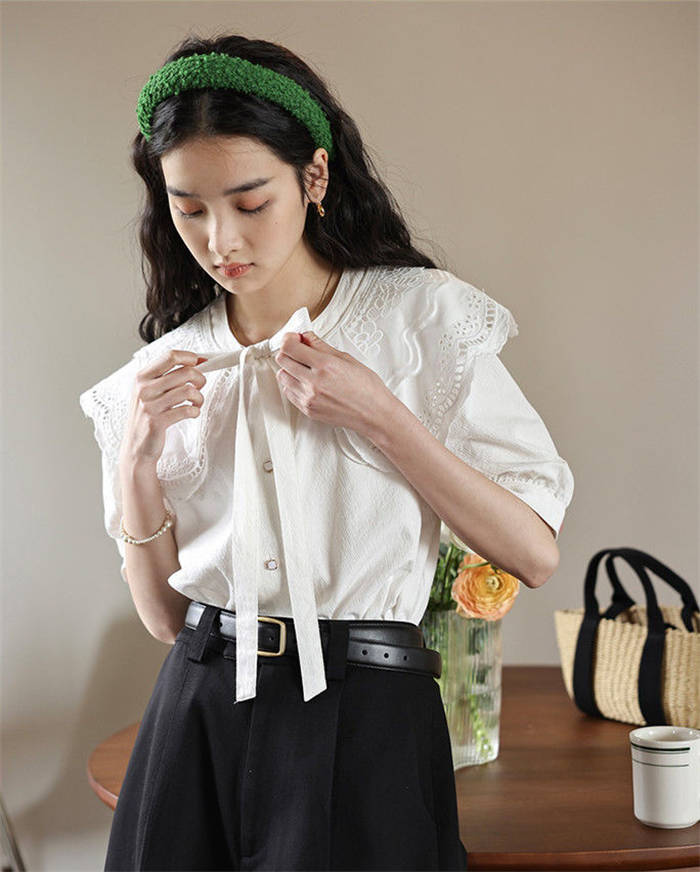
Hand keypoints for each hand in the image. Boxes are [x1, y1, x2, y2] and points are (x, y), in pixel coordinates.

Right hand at [119, 349, 207, 467]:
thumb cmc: (146, 417)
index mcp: (142, 377)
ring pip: (188, 391)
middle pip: (184, 372)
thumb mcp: (149, 392)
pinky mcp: (157, 422)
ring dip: (199, 397)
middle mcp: (144, 389)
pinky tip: (192, 413)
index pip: (170, 356)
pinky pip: (187, 410)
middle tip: (200, 386)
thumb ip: (166, 376)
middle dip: (200, 379)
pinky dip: (195, 411)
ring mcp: (149, 405)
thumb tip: (195, 362)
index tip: (200, 362)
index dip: (190, 357)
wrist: (135, 448)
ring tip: (196, 403)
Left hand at [273, 331, 389, 437]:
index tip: (294, 338)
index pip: (290, 347)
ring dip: (289, 369)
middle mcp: (313, 383)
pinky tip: (306, 382)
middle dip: (288, 351)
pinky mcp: (308, 410)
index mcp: (325, 366)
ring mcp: (309, 398)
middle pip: (282, 360)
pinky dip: (293, 384)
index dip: (289, 339)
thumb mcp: (347, 359)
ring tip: (304, 368)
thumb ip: (322, 346)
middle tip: (299, 350)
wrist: (374, 414)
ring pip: (282, 377)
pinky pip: (288, 393)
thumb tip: (306, 336)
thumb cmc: (367, 388)